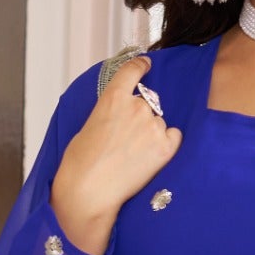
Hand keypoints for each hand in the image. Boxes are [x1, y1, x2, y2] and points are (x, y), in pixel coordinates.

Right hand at [50, 56, 181, 254]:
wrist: (89, 190)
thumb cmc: (81, 164)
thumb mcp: (89, 126)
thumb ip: (109, 113)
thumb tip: (119, 118)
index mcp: (112, 97)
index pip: (132, 70)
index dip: (141, 65)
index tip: (146, 64)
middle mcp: (136, 106)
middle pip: (146, 104)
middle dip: (139, 119)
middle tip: (126, 142)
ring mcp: (152, 125)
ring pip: (158, 122)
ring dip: (151, 134)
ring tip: (133, 156)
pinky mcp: (164, 146)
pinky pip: (173, 136)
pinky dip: (166, 144)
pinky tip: (150, 157)